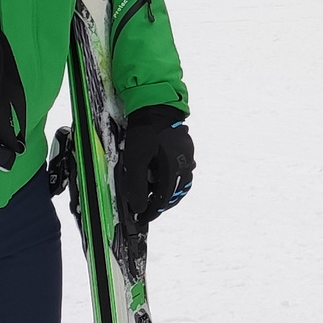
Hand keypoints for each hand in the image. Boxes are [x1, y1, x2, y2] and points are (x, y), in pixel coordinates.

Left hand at [115, 104, 195, 229]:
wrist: (156, 103)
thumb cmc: (145, 131)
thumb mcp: (134, 160)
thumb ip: (136, 186)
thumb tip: (138, 208)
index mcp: (174, 171)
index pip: (163, 201)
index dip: (151, 212)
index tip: (141, 219)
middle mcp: (185, 166)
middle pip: (175, 194)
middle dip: (161, 204)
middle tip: (147, 208)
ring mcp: (188, 156)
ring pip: (181, 183)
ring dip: (168, 191)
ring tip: (154, 193)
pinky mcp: (185, 147)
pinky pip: (182, 170)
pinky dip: (172, 178)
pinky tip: (162, 174)